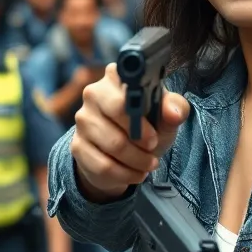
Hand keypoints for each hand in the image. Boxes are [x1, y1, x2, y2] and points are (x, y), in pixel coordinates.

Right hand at [70, 63, 190, 201]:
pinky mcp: (77, 145)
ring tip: (149, 162)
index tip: (154, 127)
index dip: (142, 106)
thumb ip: (174, 109)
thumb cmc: (146, 128)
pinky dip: (126, 174)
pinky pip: (104, 166)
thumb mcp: (165, 117)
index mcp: (116, 77)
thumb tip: (172, 112)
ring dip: (138, 160)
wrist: (124, 156)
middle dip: (142, 136)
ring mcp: (82, 119)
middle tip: (153, 145)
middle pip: (117, 111)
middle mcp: (93, 93)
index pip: (126, 82)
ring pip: (114, 144)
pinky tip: (135, 172)